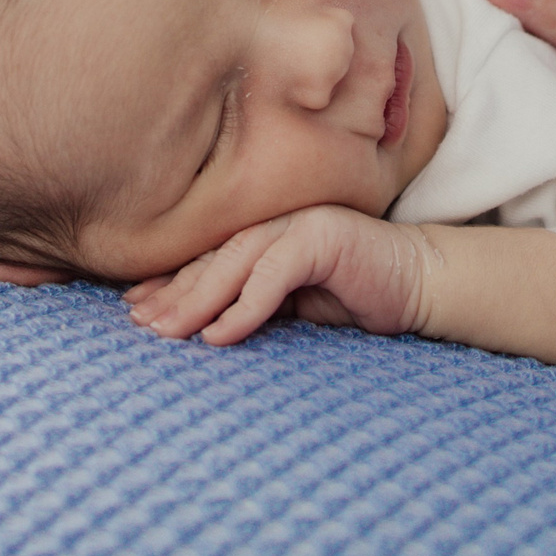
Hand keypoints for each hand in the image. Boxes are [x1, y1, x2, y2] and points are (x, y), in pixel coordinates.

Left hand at [121, 205, 437, 344]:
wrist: (420, 282)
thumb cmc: (358, 294)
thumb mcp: (296, 304)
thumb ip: (256, 303)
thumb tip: (205, 326)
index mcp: (267, 232)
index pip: (209, 258)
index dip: (170, 282)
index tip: (135, 309)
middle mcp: (277, 220)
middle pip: (213, 257)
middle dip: (172, 292)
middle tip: (137, 323)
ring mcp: (299, 224)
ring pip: (234, 261)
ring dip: (197, 299)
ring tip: (166, 331)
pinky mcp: (323, 237)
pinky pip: (273, 274)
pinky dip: (244, 306)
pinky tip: (220, 335)